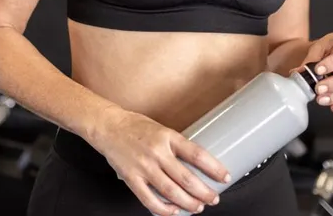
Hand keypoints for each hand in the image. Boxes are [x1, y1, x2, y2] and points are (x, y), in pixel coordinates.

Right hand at [92, 109, 229, 215]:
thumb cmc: (135, 126)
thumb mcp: (161, 129)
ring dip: (188, 203)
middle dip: (204, 192)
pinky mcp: (132, 178)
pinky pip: (149, 199)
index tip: (224, 176)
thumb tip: (196, 164)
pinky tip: (173, 211)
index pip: (197, 154)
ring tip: (198, 207)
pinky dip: (163, 209)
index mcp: (167, 137)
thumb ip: (176, 146)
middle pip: (186, 178)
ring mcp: (143, 167)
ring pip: (171, 192)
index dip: (213, 168)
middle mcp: (157, 153)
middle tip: (213, 198)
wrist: (108, 126)